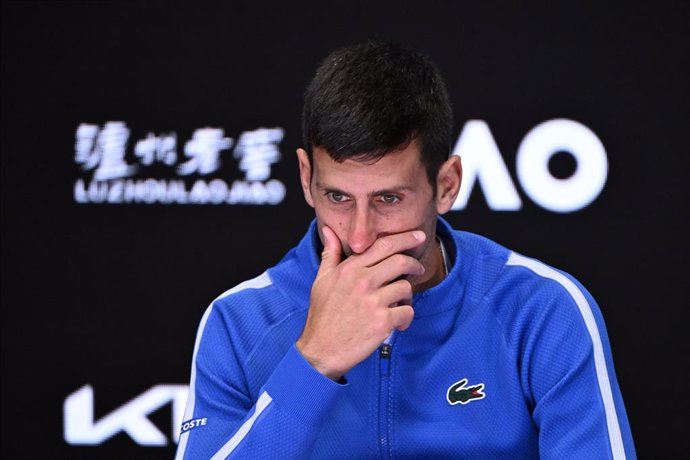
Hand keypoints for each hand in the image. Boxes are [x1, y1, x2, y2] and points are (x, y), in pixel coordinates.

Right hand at [296, 225, 425, 379]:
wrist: (321, 350)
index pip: (383, 245)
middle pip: (401, 261)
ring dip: (407, 296)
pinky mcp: (382, 321)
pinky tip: (397, 323)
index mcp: (349, 269)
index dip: (405, 238)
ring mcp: (373, 301)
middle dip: (415, 264)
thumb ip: (330, 253)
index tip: (417, 236)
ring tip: (399, 304)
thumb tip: (329, 231)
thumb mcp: (322, 280)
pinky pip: (407, 312)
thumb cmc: (322, 316)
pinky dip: (406, 318)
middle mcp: (362, 281)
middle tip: (419, 269)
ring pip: (406, 287)